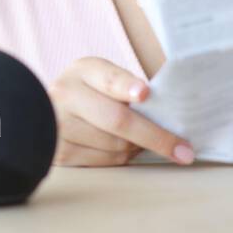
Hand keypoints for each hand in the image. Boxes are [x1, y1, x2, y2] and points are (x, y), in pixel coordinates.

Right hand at [47, 56, 194, 166]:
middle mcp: (66, 95)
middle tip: (184, 150)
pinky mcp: (60, 153)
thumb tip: (166, 112)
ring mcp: (59, 126)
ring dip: (139, 147)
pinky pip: (105, 161)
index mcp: (83, 70)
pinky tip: (126, 148)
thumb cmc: (89, 93)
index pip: (108, 77)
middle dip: (156, 137)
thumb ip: (127, 87)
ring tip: (146, 141)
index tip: (144, 93)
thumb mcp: (102, 77)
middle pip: (117, 120)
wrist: (47, 111)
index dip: (126, 86)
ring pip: (115, 146)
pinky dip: (123, 157)